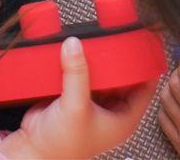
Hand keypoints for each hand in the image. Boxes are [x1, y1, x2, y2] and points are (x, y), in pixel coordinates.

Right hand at [2, 37, 157, 157]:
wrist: (32, 150)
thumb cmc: (61, 144)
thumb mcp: (75, 107)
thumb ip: (76, 74)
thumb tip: (74, 44)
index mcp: (124, 119)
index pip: (146, 86)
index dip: (147, 64)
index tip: (146, 41)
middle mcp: (112, 110)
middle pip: (125, 77)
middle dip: (121, 58)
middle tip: (120, 32)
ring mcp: (95, 103)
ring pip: (104, 74)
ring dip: (101, 59)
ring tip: (101, 35)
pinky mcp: (76, 96)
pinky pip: (84, 74)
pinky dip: (83, 63)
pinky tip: (82, 47)